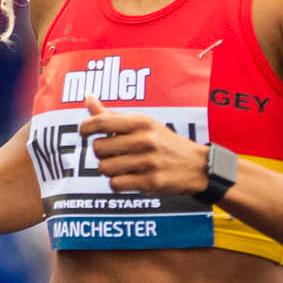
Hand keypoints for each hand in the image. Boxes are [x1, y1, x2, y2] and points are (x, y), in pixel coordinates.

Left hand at [79, 101, 209, 195]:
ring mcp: (148, 162)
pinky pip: (116, 184)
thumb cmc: (165, 143)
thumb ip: (113, 116)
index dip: (85, 128)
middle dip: (101, 154)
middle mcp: (145, 140)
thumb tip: (87, 97)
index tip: (84, 133)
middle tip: (113, 154)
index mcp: (141, 122)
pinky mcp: (150, 182)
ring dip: (109, 170)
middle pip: (98, 149)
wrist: (198, 166)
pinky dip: (118, 184)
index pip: (101, 122)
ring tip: (122, 167)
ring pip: (105, 168)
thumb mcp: (143, 124)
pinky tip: (128, 179)